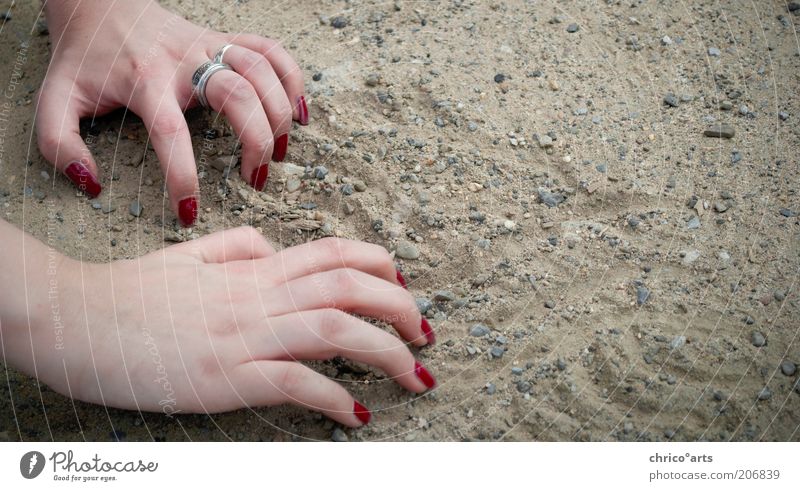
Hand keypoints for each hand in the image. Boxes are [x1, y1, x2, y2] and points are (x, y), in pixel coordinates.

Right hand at [6, 227, 434, 426]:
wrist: (74, 318)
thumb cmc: (130, 291)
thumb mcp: (188, 255)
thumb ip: (237, 244)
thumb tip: (276, 248)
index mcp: (252, 269)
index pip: (334, 252)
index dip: (381, 266)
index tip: (406, 289)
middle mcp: (257, 296)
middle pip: (350, 287)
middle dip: (402, 309)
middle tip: (427, 336)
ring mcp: (243, 335)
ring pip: (336, 330)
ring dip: (388, 354)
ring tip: (415, 377)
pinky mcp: (225, 378)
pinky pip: (297, 381)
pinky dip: (337, 398)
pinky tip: (358, 414)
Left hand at [37, 0, 307, 225]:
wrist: (100, 4)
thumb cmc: (84, 59)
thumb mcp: (54, 99)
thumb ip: (59, 144)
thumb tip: (92, 183)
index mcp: (144, 81)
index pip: (171, 133)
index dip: (183, 176)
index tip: (191, 212)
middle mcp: (184, 61)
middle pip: (237, 95)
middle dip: (256, 141)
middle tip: (255, 179)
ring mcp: (209, 45)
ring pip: (261, 71)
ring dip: (280, 114)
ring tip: (279, 153)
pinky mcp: (225, 38)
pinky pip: (271, 50)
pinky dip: (293, 79)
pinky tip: (298, 111)